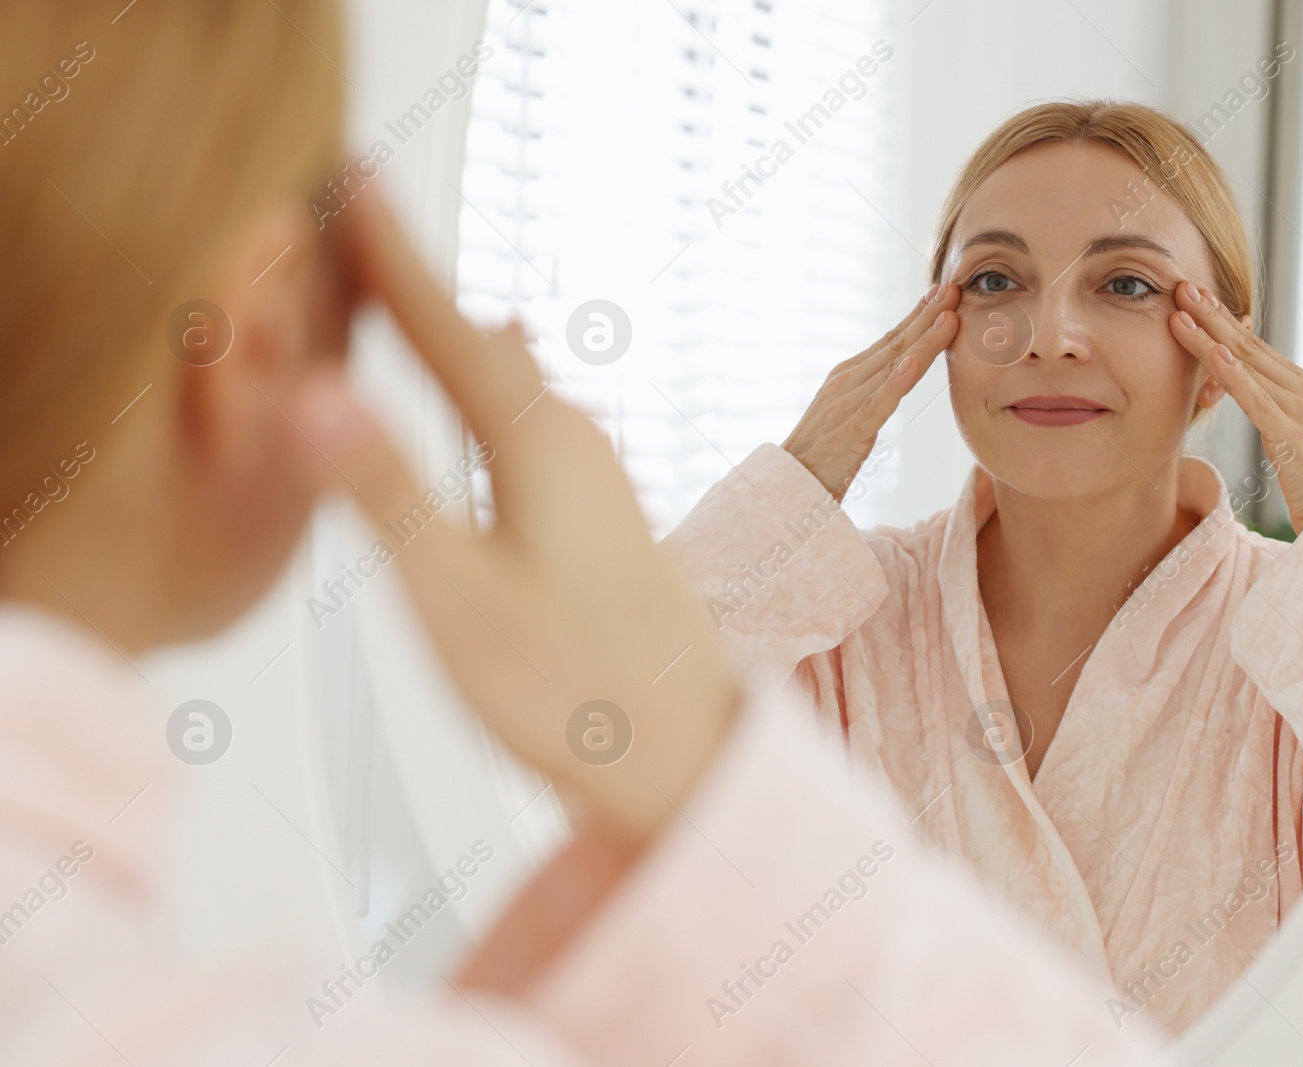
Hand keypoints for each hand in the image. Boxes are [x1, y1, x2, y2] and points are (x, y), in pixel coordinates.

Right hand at [293, 193, 739, 845]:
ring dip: (446, 334)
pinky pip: (527, 418)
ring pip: (505, 380)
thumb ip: (384, 492)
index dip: (385, 254)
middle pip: (472, 342)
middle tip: (353, 218)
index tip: (344, 180)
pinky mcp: (602, 515)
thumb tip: (315, 389)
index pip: (439, 327)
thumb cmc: (579, 695)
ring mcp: (598, 477)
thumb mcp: (457, 599)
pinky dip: (482, 385)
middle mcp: (576, 442)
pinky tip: (501, 376)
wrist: (691, 760)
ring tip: (402, 289)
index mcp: (538, 444)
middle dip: (407, 284)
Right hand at [781, 283, 959, 498]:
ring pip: (894, 366)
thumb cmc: (821, 454)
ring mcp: (849, 402)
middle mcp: (848, 381)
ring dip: (924, 339)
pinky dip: (898, 381)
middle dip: (927, 315)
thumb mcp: (847, 414)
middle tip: (952, 289)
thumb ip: (870, 392)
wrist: (787, 483)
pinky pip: (879, 402)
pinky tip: (914, 363)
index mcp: (848, 376)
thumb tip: (898, 372)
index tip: (941, 294)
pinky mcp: (852, 429)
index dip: (917, 315)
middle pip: (895, 344)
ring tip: (948, 316)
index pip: (889, 340)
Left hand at [1171, 281, 1302, 532]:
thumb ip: (1274, 413)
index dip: (1224, 322)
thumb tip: (1244, 396)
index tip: (1197, 299)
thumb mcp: (1293, 441)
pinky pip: (1257, 400)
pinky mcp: (1294, 434)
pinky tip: (1212, 354)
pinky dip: (1233, 375)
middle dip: (1212, 315)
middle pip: (1249, 346)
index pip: (1257, 349)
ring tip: (1181, 312)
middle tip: (1182, 287)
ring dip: (1209, 336)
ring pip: (1247, 365)